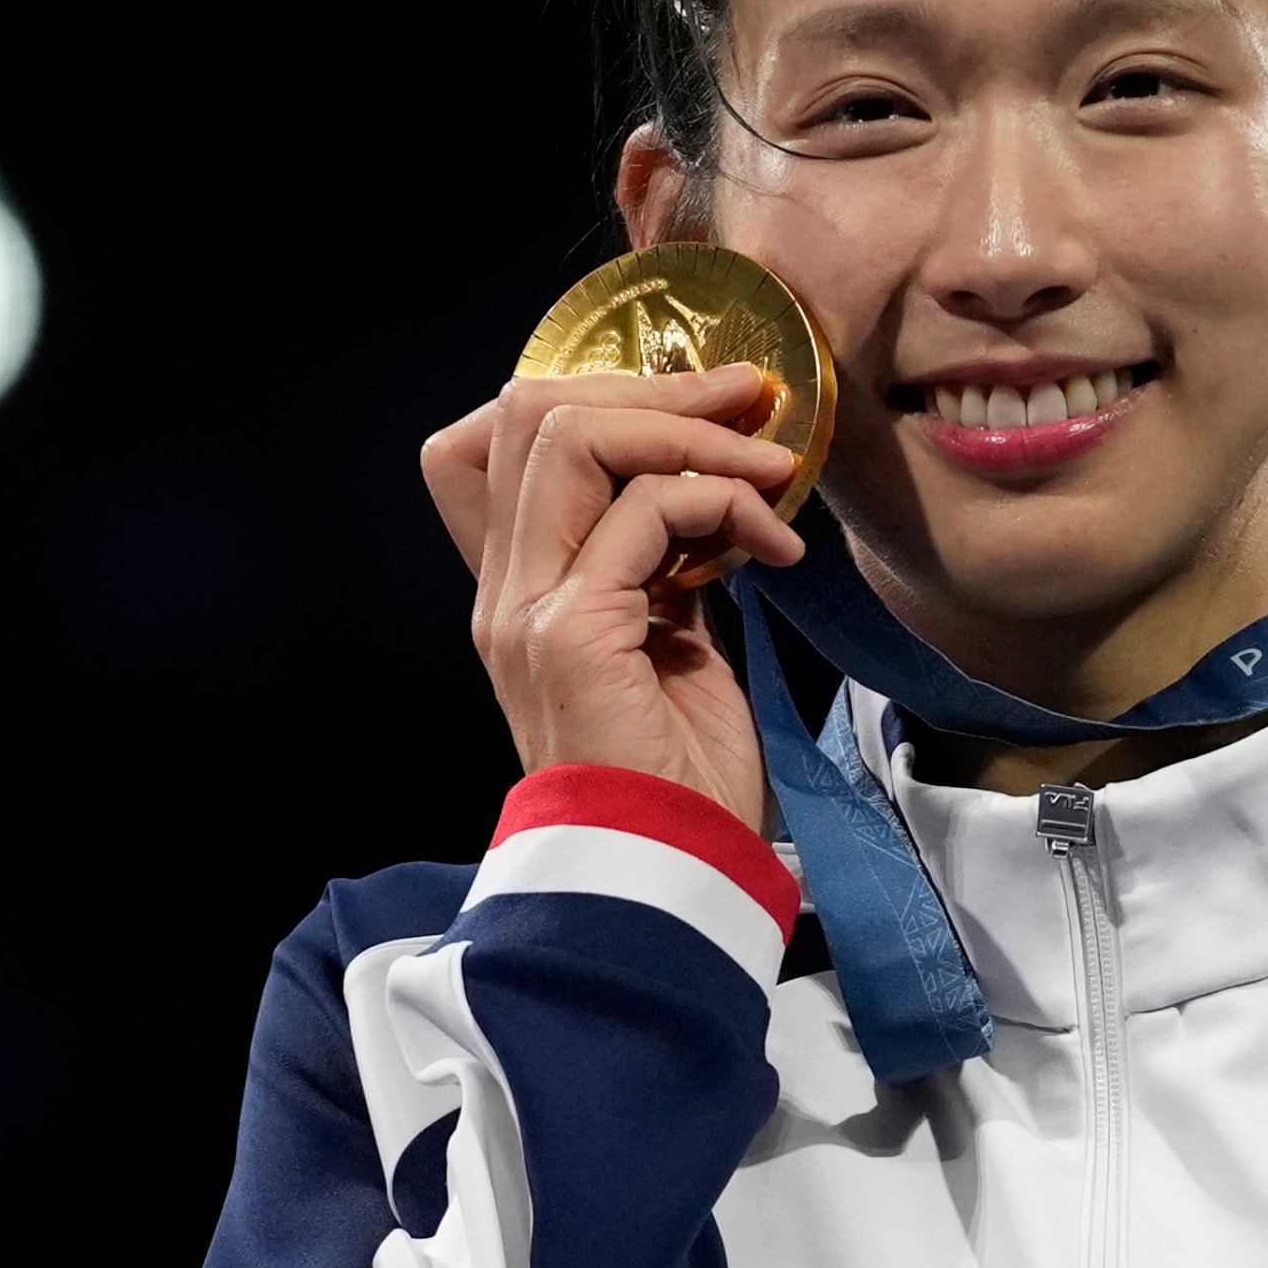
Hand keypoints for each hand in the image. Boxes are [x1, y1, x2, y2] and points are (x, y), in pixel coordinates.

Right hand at [417, 362, 804, 832]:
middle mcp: (505, 593)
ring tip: (769, 471)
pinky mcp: (572, 634)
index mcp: (518, 592)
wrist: (674, 879)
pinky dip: (722, 501)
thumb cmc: (683, 779)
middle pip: (527, 413)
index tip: (692, 413)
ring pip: (572, 435)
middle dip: (652, 387)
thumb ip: (663, 566)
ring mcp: (527, 610)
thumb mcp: (671, 645)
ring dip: (690, 432)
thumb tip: (709, 492)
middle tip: (746, 405)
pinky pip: (646, 508)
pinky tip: (775, 548)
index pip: (493, 443)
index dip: (592, 398)